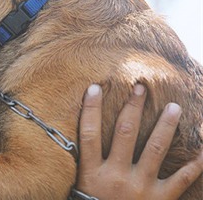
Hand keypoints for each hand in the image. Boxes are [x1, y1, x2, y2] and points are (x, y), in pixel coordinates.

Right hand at [75, 83, 202, 199]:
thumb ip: (87, 165)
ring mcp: (140, 187)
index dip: (91, 109)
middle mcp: (116, 177)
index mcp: (92, 174)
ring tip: (174, 107)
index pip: (89, 134)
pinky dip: (194, 163)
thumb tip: (84, 136)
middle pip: (125, 133)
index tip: (95, 87)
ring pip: (155, 149)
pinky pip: (181, 178)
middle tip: (141, 87)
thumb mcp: (83, 187)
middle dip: (134, 107)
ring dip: (166, 125)